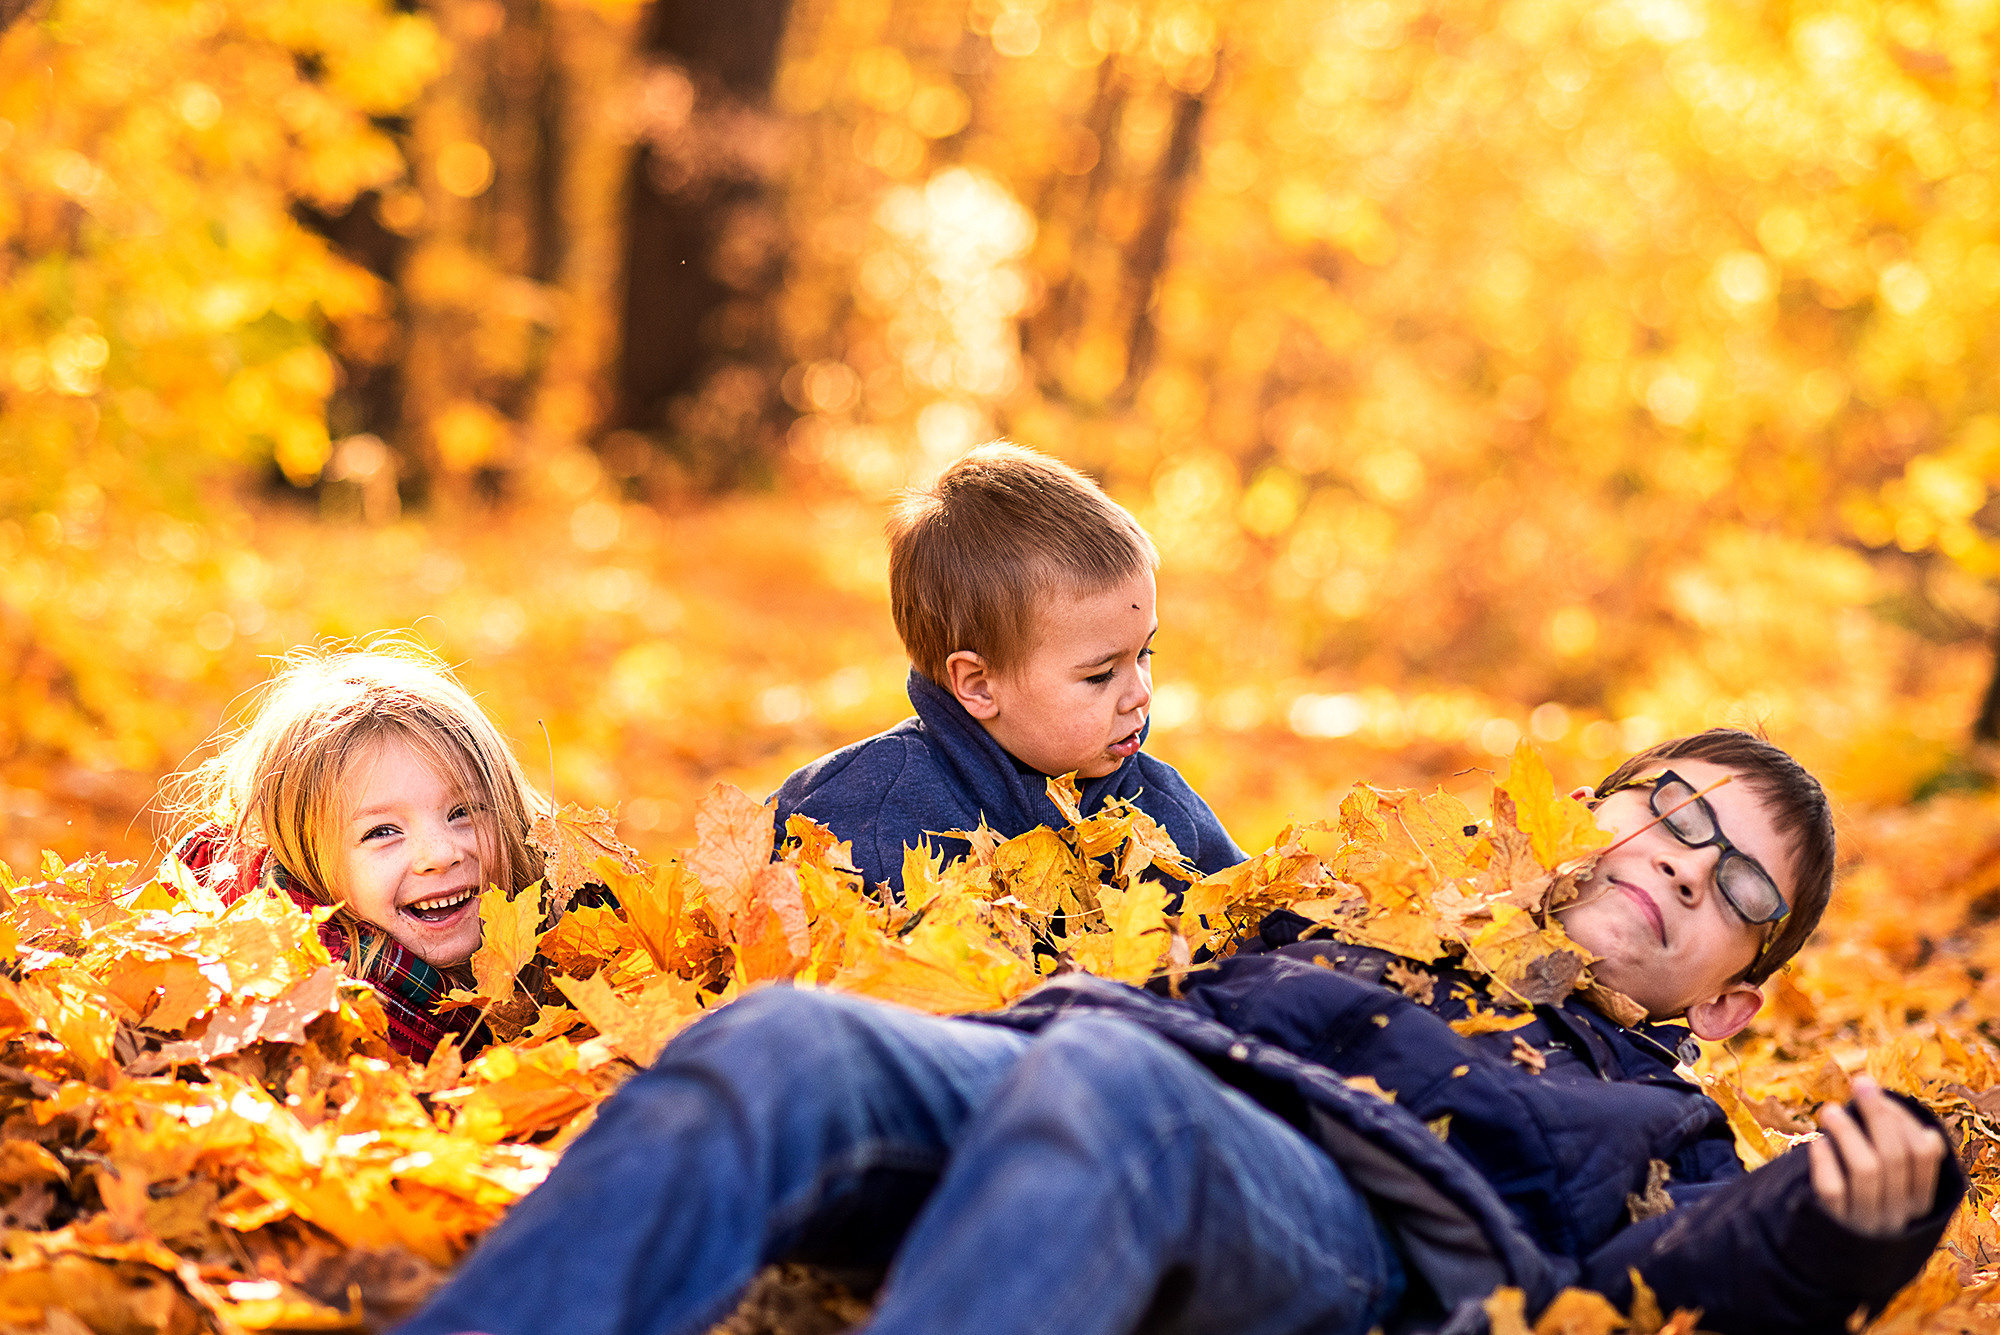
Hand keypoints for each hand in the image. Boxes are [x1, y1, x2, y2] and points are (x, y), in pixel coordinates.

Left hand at [1809, 1076, 1948, 1236]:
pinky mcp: (1832, 1225)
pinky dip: (1824, 1160)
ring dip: (1847, 1132)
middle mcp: (1897, 1215)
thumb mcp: (1890, 1187)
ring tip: (1827, 1111)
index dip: (1901, 1118)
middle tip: (1858, 1084)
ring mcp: (1865, 1222)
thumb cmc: (1861, 1204)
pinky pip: (1831, 1188)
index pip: (1922, 1154)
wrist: (1828, 1259)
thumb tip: (1912, 1120)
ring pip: (1866, 1169)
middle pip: (1894, 1156)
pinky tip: (1815, 1144)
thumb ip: (1898, 1156)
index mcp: (1919, 1204)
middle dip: (1877, 1113)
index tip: (1879, 1094)